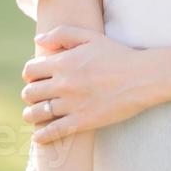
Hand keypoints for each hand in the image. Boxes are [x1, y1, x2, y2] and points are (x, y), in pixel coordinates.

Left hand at [21, 25, 159, 144]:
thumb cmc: (116, 55)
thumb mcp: (90, 37)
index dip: (29, 74)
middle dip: (29, 94)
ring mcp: (72, 104)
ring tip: (32, 115)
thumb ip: (62, 34)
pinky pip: (54, 132)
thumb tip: (38, 39)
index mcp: (63, 62)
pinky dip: (42, 135)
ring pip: (38, 113)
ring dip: (31, 114)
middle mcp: (64, 83)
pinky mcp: (82, 121)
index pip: (30, 70)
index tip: (34, 78)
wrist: (141, 77)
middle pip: (30, 92)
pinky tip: (38, 136)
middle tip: (34, 96)